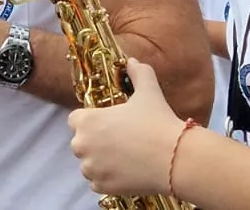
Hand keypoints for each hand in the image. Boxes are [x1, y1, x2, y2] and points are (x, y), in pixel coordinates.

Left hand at [68, 59, 184, 196]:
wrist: (174, 158)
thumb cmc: (157, 121)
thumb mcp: (148, 90)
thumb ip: (138, 73)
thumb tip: (132, 62)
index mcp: (87, 121)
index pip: (75, 119)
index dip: (90, 119)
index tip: (108, 121)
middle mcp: (82, 145)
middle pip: (81, 142)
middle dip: (95, 141)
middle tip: (120, 139)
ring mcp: (91, 168)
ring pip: (88, 163)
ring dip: (100, 161)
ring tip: (125, 156)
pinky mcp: (101, 187)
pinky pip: (97, 182)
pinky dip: (107, 178)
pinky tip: (126, 170)